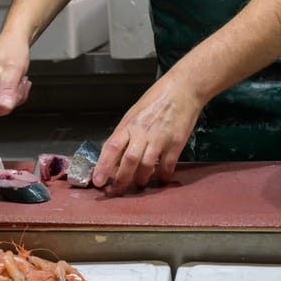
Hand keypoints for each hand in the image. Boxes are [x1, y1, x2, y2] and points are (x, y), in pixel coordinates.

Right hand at [0, 32, 31, 116]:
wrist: (17, 41)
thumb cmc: (12, 48)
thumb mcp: (12, 69)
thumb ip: (8, 89)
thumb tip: (4, 106)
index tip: (5, 105)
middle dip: (6, 103)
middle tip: (17, 91)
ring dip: (13, 99)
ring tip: (20, 84)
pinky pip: (3, 102)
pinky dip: (15, 97)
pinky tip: (19, 85)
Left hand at [92, 74, 203, 195]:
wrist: (183, 89)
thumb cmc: (155, 100)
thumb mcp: (133, 114)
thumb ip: (124, 134)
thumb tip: (113, 155)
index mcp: (128, 125)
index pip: (111, 147)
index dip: (103, 166)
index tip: (97, 181)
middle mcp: (142, 132)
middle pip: (128, 160)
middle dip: (121, 179)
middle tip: (116, 191)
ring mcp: (159, 138)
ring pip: (146, 166)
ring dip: (141, 179)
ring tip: (139, 183)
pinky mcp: (176, 143)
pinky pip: (167, 165)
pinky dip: (163, 175)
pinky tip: (161, 178)